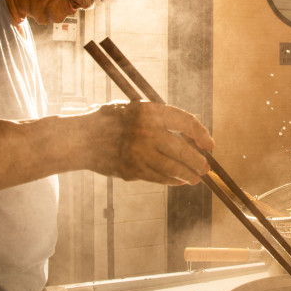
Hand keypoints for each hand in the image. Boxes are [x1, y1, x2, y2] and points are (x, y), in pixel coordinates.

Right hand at [81, 101, 213, 185]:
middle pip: (183, 150)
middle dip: (198, 161)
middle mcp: (147, 132)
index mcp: (150, 111)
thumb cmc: (110, 120)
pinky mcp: (132, 170)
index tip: (210, 144)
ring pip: (173, 168)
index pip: (185, 122)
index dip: (201, 134)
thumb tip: (190, 135)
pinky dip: (171, 181)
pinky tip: (178, 181)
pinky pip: (159, 178)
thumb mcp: (135, 109)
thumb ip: (160, 118)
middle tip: (205, 167)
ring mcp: (139, 153)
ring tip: (195, 179)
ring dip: (188, 175)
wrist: (81, 138)